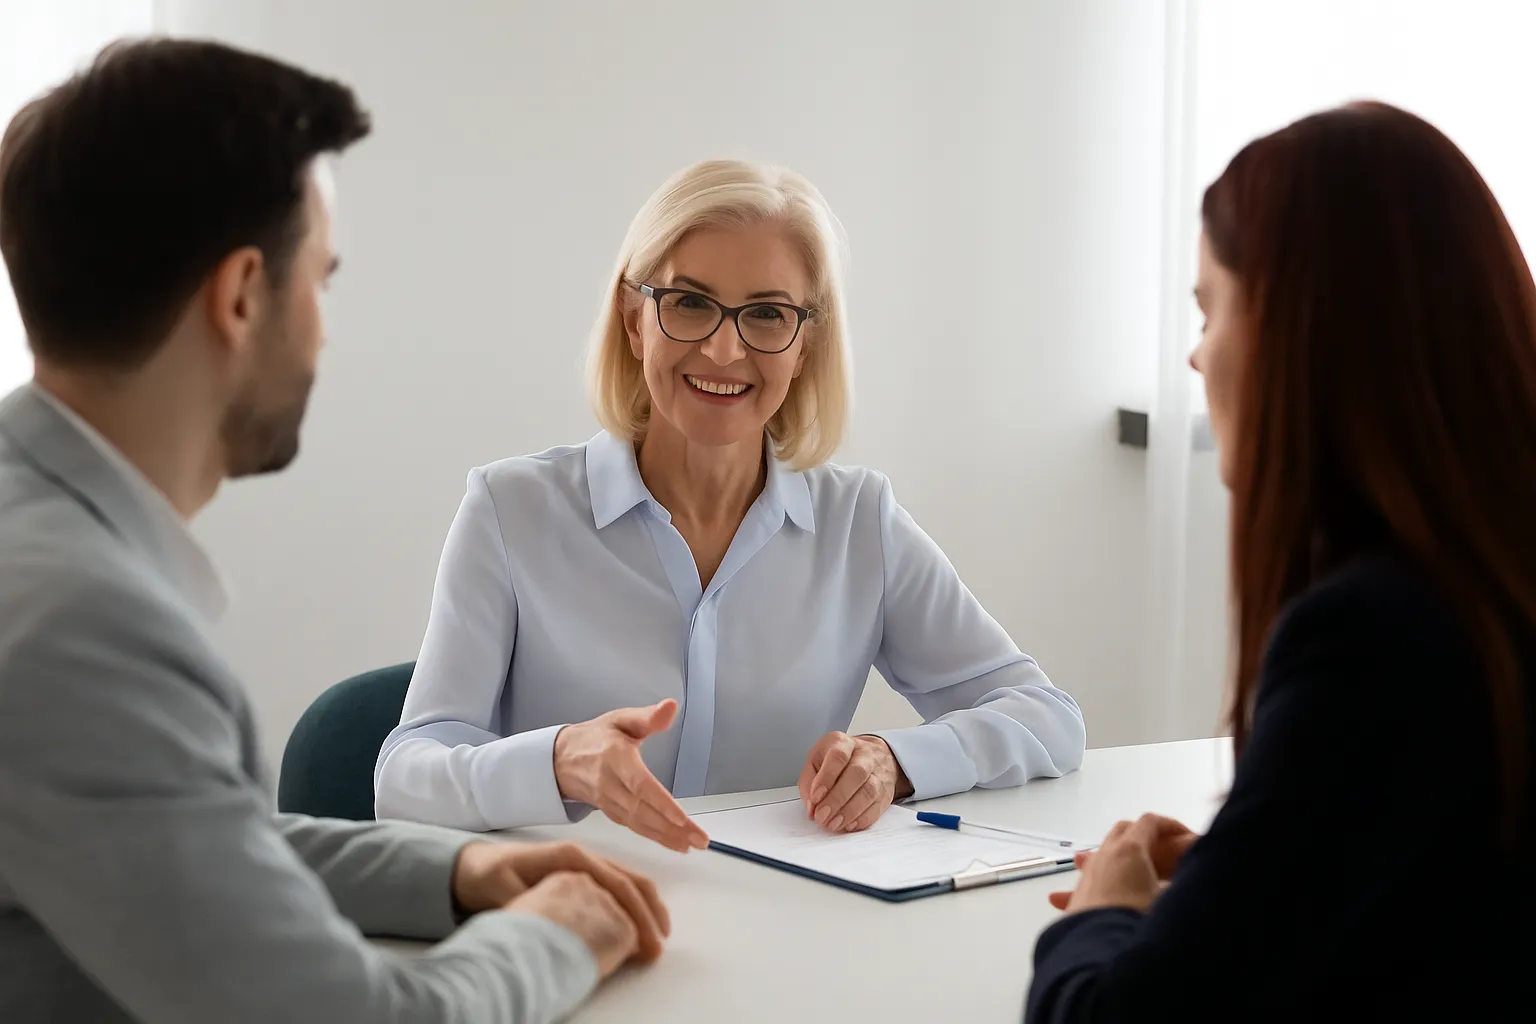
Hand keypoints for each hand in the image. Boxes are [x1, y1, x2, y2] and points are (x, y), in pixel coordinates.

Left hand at [452, 840, 669, 965]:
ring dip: (646, 906)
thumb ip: (529, 902)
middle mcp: (582, 857)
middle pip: (629, 879)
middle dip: (650, 910)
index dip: (636, 911)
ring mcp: (583, 865)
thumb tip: (553, 921)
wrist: (472, 866)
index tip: (649, 937)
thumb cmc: (486, 876)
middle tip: (661, 941)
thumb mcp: (502, 890)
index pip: (615, 883)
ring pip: (627, 881)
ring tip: (658, 935)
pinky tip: (638, 924)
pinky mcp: (579, 876)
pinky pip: (615, 886)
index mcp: (569, 857)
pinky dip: (632, 904)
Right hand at [553, 700, 709, 852]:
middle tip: (699, 839)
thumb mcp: (621, 719)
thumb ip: (648, 716)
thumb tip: (670, 706)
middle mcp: (610, 783)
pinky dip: (655, 837)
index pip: (640, 785)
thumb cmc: (596, 738)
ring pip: (639, 823)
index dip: (661, 803)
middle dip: (672, 828)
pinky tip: (674, 842)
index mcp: (615, 758)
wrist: (561, 759)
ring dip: (666, 837)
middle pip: (642, 810)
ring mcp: (608, 801)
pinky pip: (634, 827)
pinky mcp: (609, 812)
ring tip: (691, 844)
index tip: (682, 817)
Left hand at [797, 732, 912, 832]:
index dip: (826, 777)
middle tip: (822, 816)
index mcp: (843, 743)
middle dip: (837, 798)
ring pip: (869, 792)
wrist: (871, 756)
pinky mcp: (885, 792)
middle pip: (856, 774)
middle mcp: (864, 755)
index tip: (816, 797)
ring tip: (833, 824)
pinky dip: (862, 819)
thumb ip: (808, 782)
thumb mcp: (816, 760)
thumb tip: (812, 806)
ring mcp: (878, 773)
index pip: (838, 756)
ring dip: (849, 812)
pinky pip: (877, 807)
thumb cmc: (838, 760)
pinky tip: (848, 825)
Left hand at [1047, 814, 1200, 913]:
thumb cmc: (1139, 923)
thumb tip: (1188, 882)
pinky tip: (1103, 881)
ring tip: (1137, 868)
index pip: (1149, 823)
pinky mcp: (1079, 892)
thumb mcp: (1169, 902)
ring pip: (1105, 849)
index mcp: (1131, 850)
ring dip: (1122, 853)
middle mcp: (1106, 854)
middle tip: (1163, 849)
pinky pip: (1091, 872)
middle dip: (1143, 834)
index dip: (1169, 825)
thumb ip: (1181, 886)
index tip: (1184, 834)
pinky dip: (1105, 872)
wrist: (1100, 952)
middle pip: (1124, 830)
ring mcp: (1089, 871)